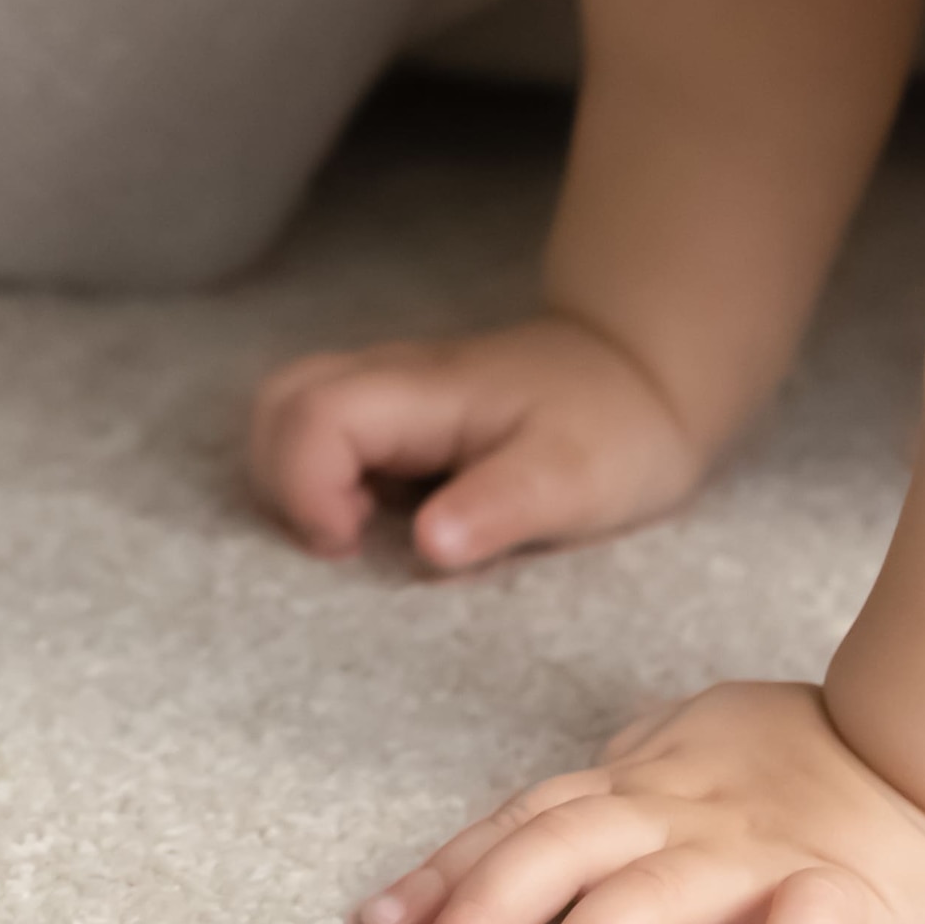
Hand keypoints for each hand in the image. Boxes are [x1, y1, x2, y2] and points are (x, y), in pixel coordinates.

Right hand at [250, 314, 715, 573]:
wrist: (645, 376)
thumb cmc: (615, 427)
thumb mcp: (575, 477)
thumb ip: (501, 508)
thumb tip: (426, 546)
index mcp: (424, 391)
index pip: (315, 415)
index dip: (306, 487)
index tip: (354, 546)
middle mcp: (391, 382)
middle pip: (280, 403)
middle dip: (281, 482)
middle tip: (345, 547)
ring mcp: (390, 399)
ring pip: (290, 417)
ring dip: (297, 485)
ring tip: (358, 541)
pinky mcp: (397, 422)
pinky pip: (324, 441)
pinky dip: (323, 488)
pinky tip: (380, 528)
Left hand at [358, 680, 924, 923]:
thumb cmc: (819, 756)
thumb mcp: (700, 745)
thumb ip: (629, 777)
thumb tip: (557, 799)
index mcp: (646, 782)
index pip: (527, 819)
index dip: (450, 869)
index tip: (378, 921)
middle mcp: (683, 813)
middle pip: (560, 847)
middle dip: (481, 908)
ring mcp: (754, 855)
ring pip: (647, 896)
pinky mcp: (834, 894)